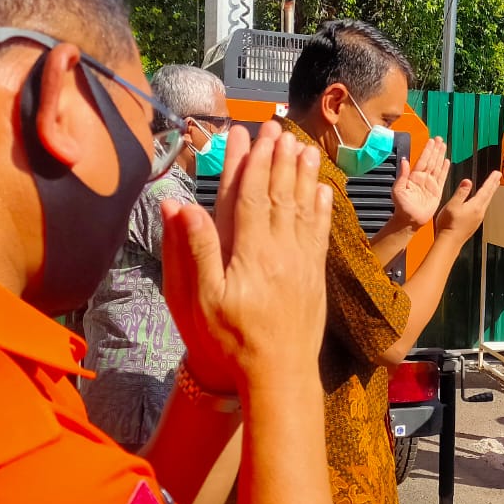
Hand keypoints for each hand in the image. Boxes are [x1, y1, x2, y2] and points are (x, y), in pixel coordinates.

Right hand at [160, 121, 333, 392]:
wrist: (278, 374)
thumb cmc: (232, 341)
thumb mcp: (203, 299)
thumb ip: (195, 249)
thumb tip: (179, 205)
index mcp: (251, 253)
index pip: (252, 196)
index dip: (254, 162)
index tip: (256, 135)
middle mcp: (281, 251)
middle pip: (281, 194)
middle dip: (281, 159)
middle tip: (282, 129)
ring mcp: (302, 263)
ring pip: (304, 208)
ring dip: (305, 176)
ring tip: (306, 148)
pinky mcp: (315, 277)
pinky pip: (320, 233)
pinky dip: (322, 208)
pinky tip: (324, 191)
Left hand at [391, 137, 449, 228]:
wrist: (409, 221)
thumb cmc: (401, 207)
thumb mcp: (398, 191)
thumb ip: (402, 176)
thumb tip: (404, 161)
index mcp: (413, 177)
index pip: (422, 160)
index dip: (427, 150)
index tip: (431, 141)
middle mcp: (423, 178)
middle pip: (431, 160)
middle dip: (435, 149)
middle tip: (439, 139)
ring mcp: (430, 184)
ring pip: (437, 166)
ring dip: (441, 156)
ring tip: (444, 146)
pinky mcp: (437, 191)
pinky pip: (442, 178)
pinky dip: (445, 169)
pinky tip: (447, 161)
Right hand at [436, 170, 501, 239]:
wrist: (449, 241)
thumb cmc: (449, 225)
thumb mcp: (453, 204)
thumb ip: (461, 192)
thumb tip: (467, 182)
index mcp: (475, 206)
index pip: (485, 190)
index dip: (491, 180)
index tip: (496, 173)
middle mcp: (479, 212)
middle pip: (489, 195)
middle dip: (493, 185)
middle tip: (498, 177)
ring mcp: (477, 219)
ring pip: (486, 202)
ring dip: (490, 193)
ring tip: (492, 187)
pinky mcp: (474, 223)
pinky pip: (482, 208)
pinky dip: (485, 201)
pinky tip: (482, 201)